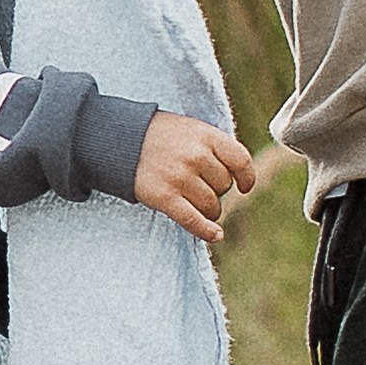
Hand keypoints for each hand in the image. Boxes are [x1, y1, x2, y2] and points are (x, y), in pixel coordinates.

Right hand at [133, 112, 257, 242]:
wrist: (119, 140)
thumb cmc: (159, 135)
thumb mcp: (190, 128)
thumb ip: (214, 146)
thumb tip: (238, 174)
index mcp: (205, 135)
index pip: (240, 160)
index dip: (246, 177)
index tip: (244, 187)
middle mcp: (196, 156)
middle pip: (224, 186)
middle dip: (215, 189)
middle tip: (196, 183)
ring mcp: (180, 177)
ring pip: (212, 206)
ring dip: (207, 209)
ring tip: (191, 200)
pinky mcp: (165, 197)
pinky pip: (193, 220)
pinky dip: (206, 231)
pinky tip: (215, 235)